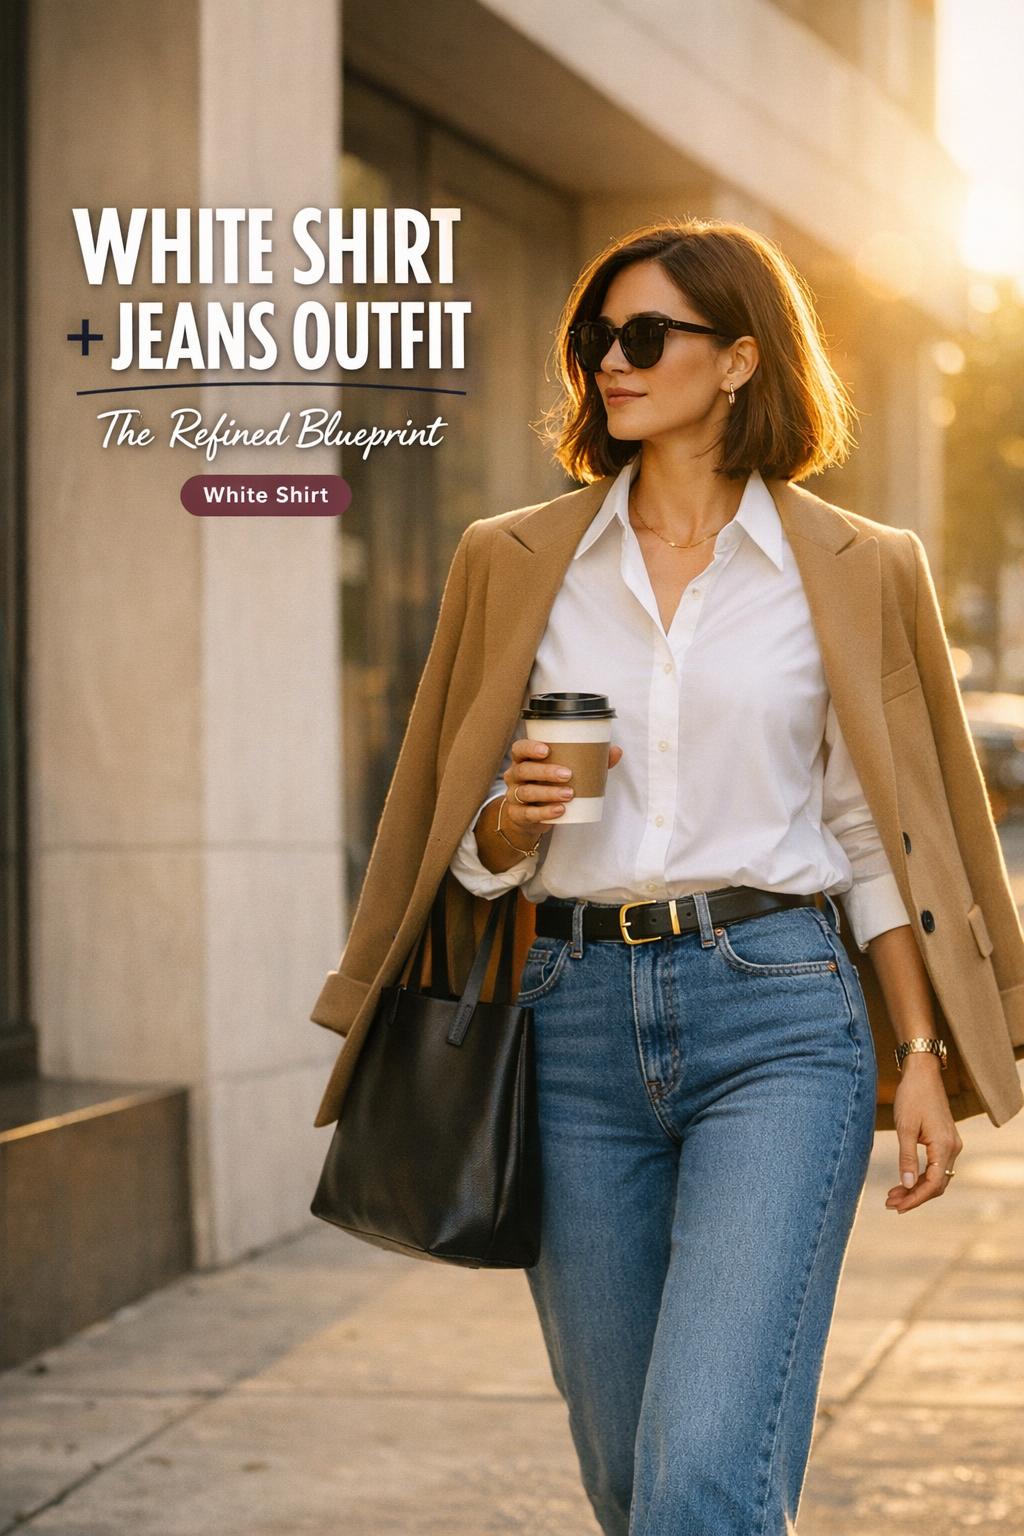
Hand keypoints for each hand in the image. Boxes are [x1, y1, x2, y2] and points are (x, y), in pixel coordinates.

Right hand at [500, 738, 623, 847]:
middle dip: (545, 772)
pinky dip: (545, 813)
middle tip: (568, 774)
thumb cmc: (549, 785)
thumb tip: (615, 751)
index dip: (530, 748)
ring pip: (526, 792)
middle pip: (524, 770)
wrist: (531, 816)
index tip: (547, 750)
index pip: (519, 748)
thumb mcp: (565, 771)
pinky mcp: (518, 815)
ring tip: (569, 794)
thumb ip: (590, 761)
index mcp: (524, 760)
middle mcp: (515, 776)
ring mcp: (514, 796)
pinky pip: (528, 814)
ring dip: (548, 793)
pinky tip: (560, 811)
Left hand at [884, 1054, 962, 1213]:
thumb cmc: (912, 1097)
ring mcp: (951, 1144)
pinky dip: (921, 1176)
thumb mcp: (905, 1128)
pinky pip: (937, 1166)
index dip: (915, 1198)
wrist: (922, 1074)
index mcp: (944, 1146)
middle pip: (937, 1184)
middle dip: (915, 1197)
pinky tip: (905, 1181)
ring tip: (894, 1196)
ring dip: (917, 1188)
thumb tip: (907, 1185)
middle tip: (890, 1204)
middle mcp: (953, 1148)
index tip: (896, 1206)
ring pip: (937, 1177)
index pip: (933, 1184)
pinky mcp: (945, 1140)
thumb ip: (907, 1158)